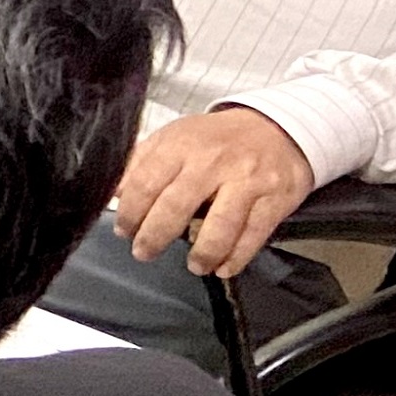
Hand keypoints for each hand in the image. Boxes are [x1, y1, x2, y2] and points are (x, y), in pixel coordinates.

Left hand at [113, 107, 316, 280]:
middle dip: (155, 236)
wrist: (279, 128)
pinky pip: (253, 234)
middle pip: (176, 206)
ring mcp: (246, 180)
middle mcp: (213, 161)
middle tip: (144, 253)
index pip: (146, 182)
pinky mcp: (275, 198)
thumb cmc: (219, 139)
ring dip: (203, 252)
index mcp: (181, 144)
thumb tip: (116, 193)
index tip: (123, 230)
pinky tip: (223, 267)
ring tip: (193, 266)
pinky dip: (237, 256)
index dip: (130, 212)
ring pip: (219, 226)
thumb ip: (143, 162)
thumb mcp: (177, 137)